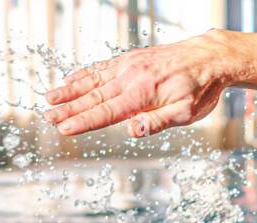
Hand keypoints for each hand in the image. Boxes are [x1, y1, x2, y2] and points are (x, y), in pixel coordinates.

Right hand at [45, 31, 234, 137]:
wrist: (209, 56)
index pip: (106, 112)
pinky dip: (85, 73)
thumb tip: (132, 132)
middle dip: (69, 109)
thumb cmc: (201, 89)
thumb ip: (158, 122)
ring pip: (93, 80)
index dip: (83, 122)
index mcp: (142, 95)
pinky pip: (102, 67)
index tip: (64, 129)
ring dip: (70, 90)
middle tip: (47, 118)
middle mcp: (130, 78)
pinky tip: (71, 79)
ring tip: (49, 98)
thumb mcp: (186, 113)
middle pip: (94, 97)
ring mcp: (129, 66)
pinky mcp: (131, 59)